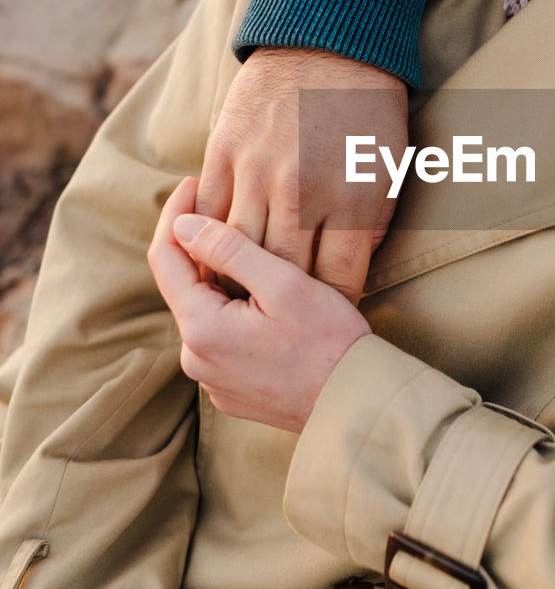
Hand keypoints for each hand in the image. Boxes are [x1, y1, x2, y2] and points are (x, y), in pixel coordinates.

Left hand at [148, 178, 370, 432]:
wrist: (357, 405)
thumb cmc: (330, 343)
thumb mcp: (283, 283)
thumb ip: (229, 249)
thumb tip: (184, 224)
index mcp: (201, 329)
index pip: (164, 258)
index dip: (174, 215)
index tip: (192, 183)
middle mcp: (195, 359)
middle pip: (184, 286)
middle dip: (201, 248)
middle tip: (231, 209)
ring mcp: (212, 379)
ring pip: (204, 312)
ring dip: (221, 281)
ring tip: (257, 255)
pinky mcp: (231, 390)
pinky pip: (221, 339)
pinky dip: (234, 312)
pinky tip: (266, 301)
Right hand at [196, 48, 408, 302]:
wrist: (326, 38)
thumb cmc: (368, 106)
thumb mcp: (389, 166)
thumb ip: (370, 224)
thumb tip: (346, 274)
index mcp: (355, 198)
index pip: (338, 281)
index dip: (332, 304)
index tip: (328, 312)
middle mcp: (304, 191)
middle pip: (282, 276)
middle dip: (282, 301)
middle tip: (280, 316)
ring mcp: (259, 171)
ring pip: (237, 251)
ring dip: (237, 275)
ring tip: (242, 293)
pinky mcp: (225, 151)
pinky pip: (210, 212)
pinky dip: (209, 237)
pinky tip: (215, 251)